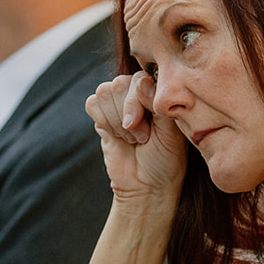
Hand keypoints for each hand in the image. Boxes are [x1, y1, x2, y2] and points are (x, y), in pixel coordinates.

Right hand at [84, 73, 185, 204]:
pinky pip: (92, 104)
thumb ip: (157, 103)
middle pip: (119, 83)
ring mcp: (118, 104)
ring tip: (132, 138)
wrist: (147, 186)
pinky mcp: (102, 117)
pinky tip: (117, 137)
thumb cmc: (166, 160)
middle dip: (128, 114)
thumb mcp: (171, 132)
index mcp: (158, 93)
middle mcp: (138, 94)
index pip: (140, 78)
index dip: (137, 100)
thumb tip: (140, 82)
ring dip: (116, 121)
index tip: (147, 128)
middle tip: (141, 137)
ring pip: (104, 92)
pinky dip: (104, 122)